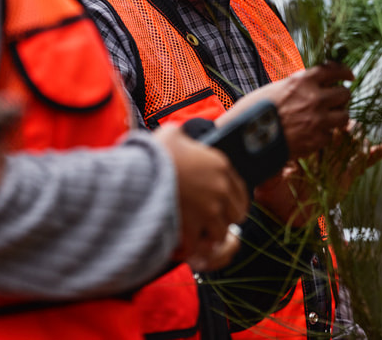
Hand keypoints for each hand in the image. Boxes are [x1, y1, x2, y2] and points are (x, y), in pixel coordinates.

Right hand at [154, 124, 249, 270]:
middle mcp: (220, 189)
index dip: (234, 200)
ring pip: (221, 233)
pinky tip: (183, 244)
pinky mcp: (194, 226)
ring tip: (200, 235)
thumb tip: (180, 134)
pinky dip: (191, 247)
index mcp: (221, 166)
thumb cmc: (155, 152)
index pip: (241, 190)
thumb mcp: (172, 133)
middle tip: (214, 221)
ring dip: (210, 235)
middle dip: (226, 219)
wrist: (140, 174)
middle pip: (237, 214)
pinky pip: (199, 245)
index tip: (226, 205)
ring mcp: (209, 210)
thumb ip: (183, 135)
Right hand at [232, 63, 353, 157]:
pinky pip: (330, 135)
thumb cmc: (254, 112)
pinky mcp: (317, 140)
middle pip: (345, 94)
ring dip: (338, 117)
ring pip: (345, 116)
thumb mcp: (274, 89)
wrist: (247, 139)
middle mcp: (315, 98)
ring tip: (329, 119)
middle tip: (336, 101)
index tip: (349, 76)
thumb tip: (308, 81)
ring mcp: (318, 120)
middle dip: (341, 97)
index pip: (334, 70)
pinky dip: (324, 135)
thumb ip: (296, 85)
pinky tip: (313, 135)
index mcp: (303, 81)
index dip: (345, 72)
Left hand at [254, 122, 381, 227]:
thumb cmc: (275, 196)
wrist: (287, 217)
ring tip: (358, 137)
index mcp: (305, 147)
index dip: (325, 121)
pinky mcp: (347, 176)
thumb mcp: (270, 181)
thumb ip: (271, 170)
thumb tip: (266, 156)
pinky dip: (373, 155)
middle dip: (344, 125)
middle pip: (338, 130)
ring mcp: (336, 163)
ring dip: (358, 137)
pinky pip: (362, 164)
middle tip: (344, 125)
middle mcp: (323, 152)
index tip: (327, 118)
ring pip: (352, 143)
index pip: (318, 128)